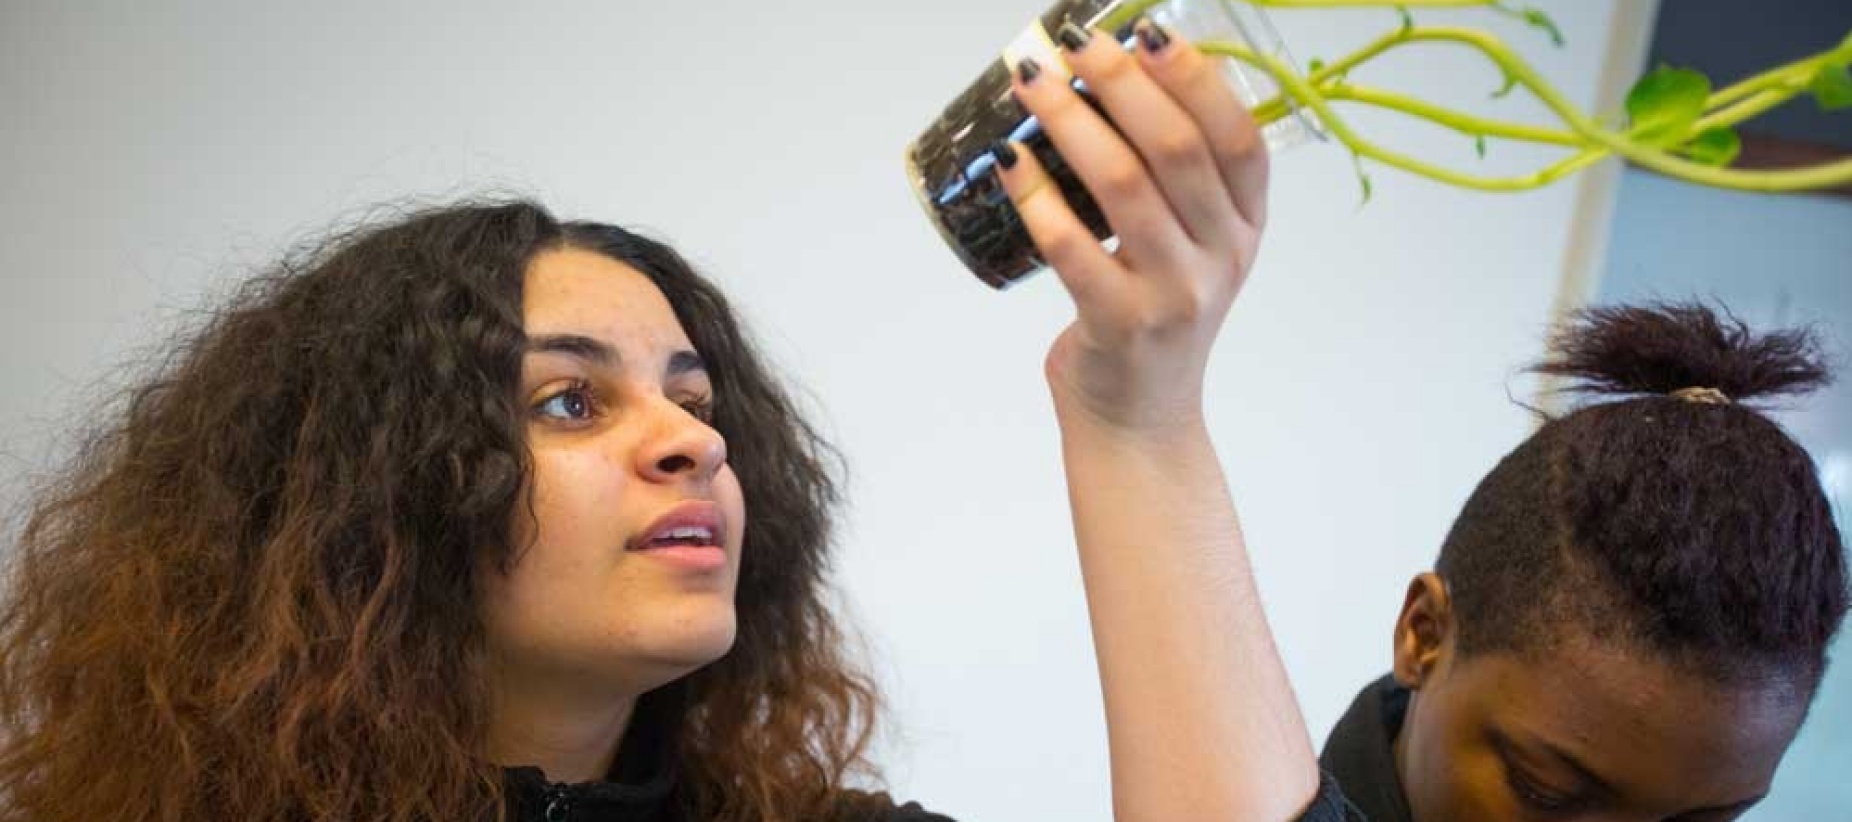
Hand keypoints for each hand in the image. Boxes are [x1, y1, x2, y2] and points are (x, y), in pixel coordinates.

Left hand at [996, 19, 1269, 433]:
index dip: (1197, 77)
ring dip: (1071, 123)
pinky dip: (1035, 196)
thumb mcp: (1191, 246)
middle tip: (1075, 47)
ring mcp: (1175, 293)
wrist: (1140, 420)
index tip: (1147, 31)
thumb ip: (1174, 179)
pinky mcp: (1122, 324)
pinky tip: (1009, 161)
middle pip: (1178, 149)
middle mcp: (1222, 256)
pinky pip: (1072, 246)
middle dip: (1122, 84)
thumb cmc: (1153, 316)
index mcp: (1246, 225)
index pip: (1240, 137)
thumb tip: (1107, 79)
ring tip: (1032, 84)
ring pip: (1124, 186)